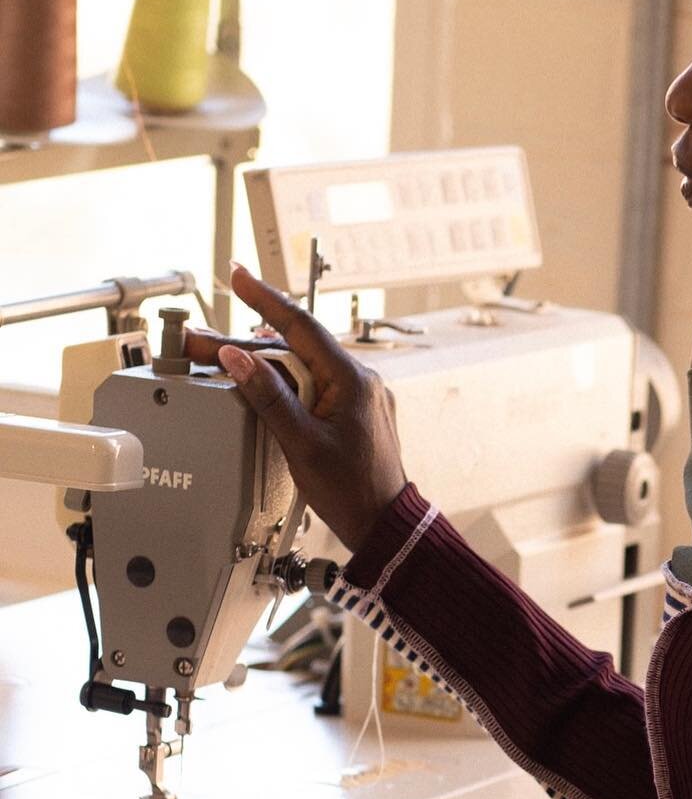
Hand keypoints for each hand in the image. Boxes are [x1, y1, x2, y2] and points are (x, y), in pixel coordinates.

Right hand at [185, 263, 407, 552]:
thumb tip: (238, 358)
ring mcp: (357, 394)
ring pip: (302, 366)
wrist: (383, 523)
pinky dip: (283, 381)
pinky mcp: (352, 410)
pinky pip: (313, 384)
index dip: (265, 298)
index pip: (301, 326)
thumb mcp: (300, 444)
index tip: (239, 275)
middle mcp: (359, 379)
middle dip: (244, 343)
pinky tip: (259, 381)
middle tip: (201, 341)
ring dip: (261, 363)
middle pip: (294, 347)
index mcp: (351, 379)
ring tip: (218, 360)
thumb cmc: (351, 490)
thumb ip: (268, 397)